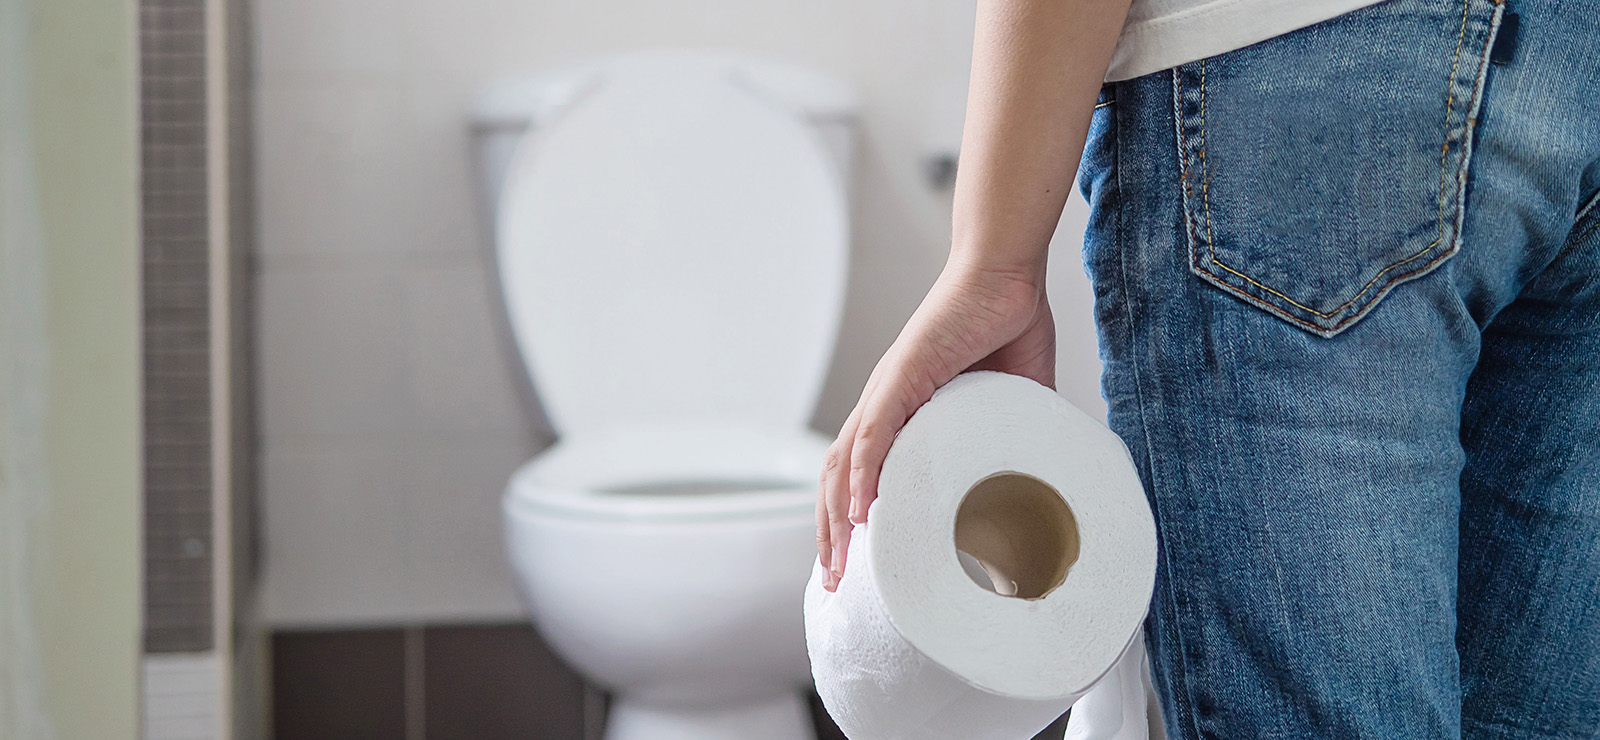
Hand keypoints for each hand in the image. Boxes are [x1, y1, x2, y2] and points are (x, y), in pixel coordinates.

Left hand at [816, 261, 1054, 590]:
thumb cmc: (1007, 327)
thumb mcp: (1013, 402)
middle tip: (834, 584)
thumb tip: (1039, 482)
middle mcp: (882, 407)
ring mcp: (887, 391)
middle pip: (836, 479)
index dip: (848, 523)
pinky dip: (862, 473)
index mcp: (902, 416)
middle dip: (830, 536)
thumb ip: (1013, 440)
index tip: (851, 568)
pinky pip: (873, 432)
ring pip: (843, 463)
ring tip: (838, 562)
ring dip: (836, 516)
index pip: (857, 478)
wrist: (1007, 275)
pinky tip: (859, 510)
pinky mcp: (903, 374)